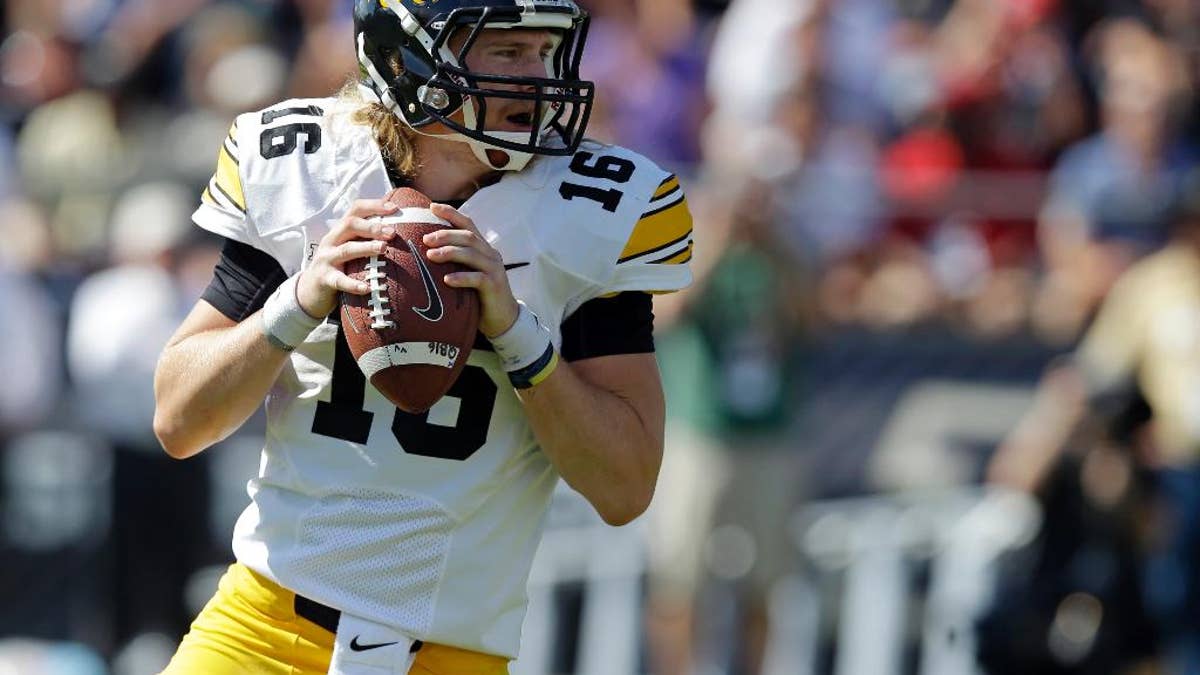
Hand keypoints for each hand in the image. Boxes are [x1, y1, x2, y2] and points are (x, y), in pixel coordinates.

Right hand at [296, 198, 399, 317]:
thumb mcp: (350, 249)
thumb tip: (400, 233)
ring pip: (346, 250)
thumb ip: (367, 239)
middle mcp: (332, 240)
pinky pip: (339, 280)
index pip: (356, 209)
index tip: (395, 208)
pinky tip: (367, 288)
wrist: (310, 291)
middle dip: (372, 226)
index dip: (374, 206)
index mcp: (341, 230)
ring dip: (366, 248)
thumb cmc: (339, 266)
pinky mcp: (324, 279)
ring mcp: (326, 259)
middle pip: (350, 224)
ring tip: (384, 248)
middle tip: (392, 232)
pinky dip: (353, 284)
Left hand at [425, 203, 519, 337]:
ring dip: (449, 252)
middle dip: (445, 235)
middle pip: (468, 237)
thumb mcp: (468, 272)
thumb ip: (456, 261)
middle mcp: (490, 254)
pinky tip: (447, 280)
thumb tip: (425, 251)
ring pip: (472, 254)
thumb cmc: (478, 294)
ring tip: (431, 256)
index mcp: (483, 248)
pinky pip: (477, 278)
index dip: (451, 214)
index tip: (431, 207)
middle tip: (425, 239)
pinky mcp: (494, 286)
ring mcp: (494, 269)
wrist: (502, 318)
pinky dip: (461, 277)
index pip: (468, 224)